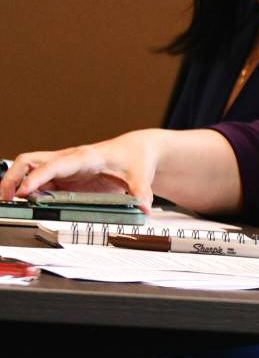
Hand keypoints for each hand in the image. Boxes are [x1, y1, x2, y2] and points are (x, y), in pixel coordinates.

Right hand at [0, 131, 159, 210]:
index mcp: (86, 157)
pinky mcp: (63, 176)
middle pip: (31, 160)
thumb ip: (141, 193)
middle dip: (14, 177)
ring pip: (30, 167)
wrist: (137, 150)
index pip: (56, 165)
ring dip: (15, 181)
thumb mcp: (140, 177)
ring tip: (9, 202)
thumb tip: (144, 208)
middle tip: (8, 199)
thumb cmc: (135, 159)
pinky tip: (25, 203)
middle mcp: (69, 159)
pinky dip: (27, 188)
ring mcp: (64, 167)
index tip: (23, 192)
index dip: (38, 177)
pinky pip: (38, 179)